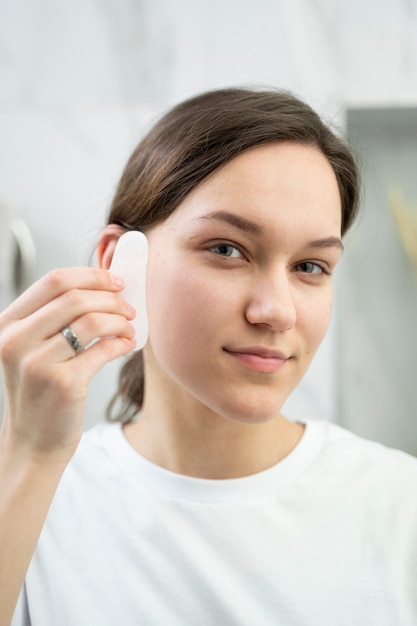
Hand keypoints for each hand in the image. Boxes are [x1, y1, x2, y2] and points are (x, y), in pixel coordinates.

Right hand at [0, 267, 135, 461]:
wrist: (34, 442)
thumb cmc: (41, 391)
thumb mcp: (33, 348)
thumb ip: (57, 317)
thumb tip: (105, 287)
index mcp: (8, 324)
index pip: (54, 280)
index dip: (91, 275)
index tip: (116, 281)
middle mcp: (16, 340)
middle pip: (75, 297)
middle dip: (111, 298)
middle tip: (129, 308)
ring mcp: (37, 363)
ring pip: (91, 320)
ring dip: (119, 320)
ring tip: (129, 328)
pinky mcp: (62, 383)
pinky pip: (103, 349)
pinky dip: (122, 343)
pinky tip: (127, 345)